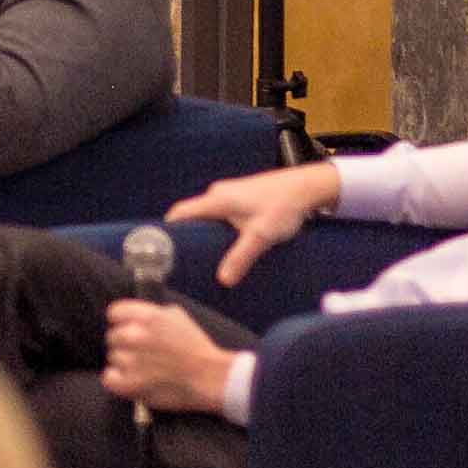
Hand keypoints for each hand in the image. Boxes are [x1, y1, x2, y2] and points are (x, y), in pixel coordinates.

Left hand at [100, 300, 232, 415]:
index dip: (121, 322)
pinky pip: (108, 378)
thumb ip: (152, 313)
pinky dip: (117, 380)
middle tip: (141, 353)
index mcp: (147, 317)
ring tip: (144, 368)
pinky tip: (131, 380)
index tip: (127, 329)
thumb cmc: (196, 348)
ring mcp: (131, 361)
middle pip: (112, 336)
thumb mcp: (177, 317)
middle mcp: (135, 336)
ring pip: (113, 358)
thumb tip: (134, 315)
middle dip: (125, 344)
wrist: (209, 377)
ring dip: (124, 364)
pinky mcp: (130, 384)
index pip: (114, 312)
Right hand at [166, 162, 339, 285]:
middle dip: (186, 234)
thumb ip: (240, 258)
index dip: (169, 228)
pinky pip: (221, 213)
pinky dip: (218, 227)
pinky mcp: (242, 196)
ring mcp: (231, 193)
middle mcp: (219, 193)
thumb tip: (223, 280)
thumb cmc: (283, 206)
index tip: (161, 246)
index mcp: (218, 200)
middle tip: (182, 257)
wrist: (306, 188)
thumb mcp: (261, 236)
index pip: (182, 211)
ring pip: (208, 214)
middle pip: (193, 214)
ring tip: (204, 254)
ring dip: (204, 231)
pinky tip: (227, 243)